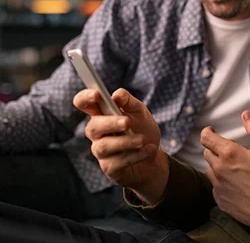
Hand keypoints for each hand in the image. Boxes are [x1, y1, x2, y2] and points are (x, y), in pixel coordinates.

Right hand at [73, 88, 168, 203]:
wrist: (153, 157)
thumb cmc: (142, 130)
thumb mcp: (140, 112)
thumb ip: (129, 102)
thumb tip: (117, 95)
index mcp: (101, 114)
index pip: (83, 104)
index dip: (85, 98)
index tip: (97, 94)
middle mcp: (96, 133)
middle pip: (93, 127)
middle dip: (110, 123)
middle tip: (127, 122)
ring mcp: (100, 151)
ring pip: (105, 146)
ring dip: (126, 142)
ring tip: (143, 140)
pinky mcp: (109, 167)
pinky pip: (119, 161)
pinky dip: (137, 154)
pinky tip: (150, 149)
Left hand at [202, 111, 249, 230]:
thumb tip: (245, 114)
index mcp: (230, 154)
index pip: (206, 138)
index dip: (207, 132)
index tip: (212, 130)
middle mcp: (219, 170)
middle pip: (206, 153)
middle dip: (215, 148)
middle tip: (230, 150)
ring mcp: (218, 187)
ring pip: (209, 170)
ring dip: (216, 165)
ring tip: (232, 167)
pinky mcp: (221, 201)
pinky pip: (215, 187)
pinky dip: (221, 182)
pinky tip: (235, 183)